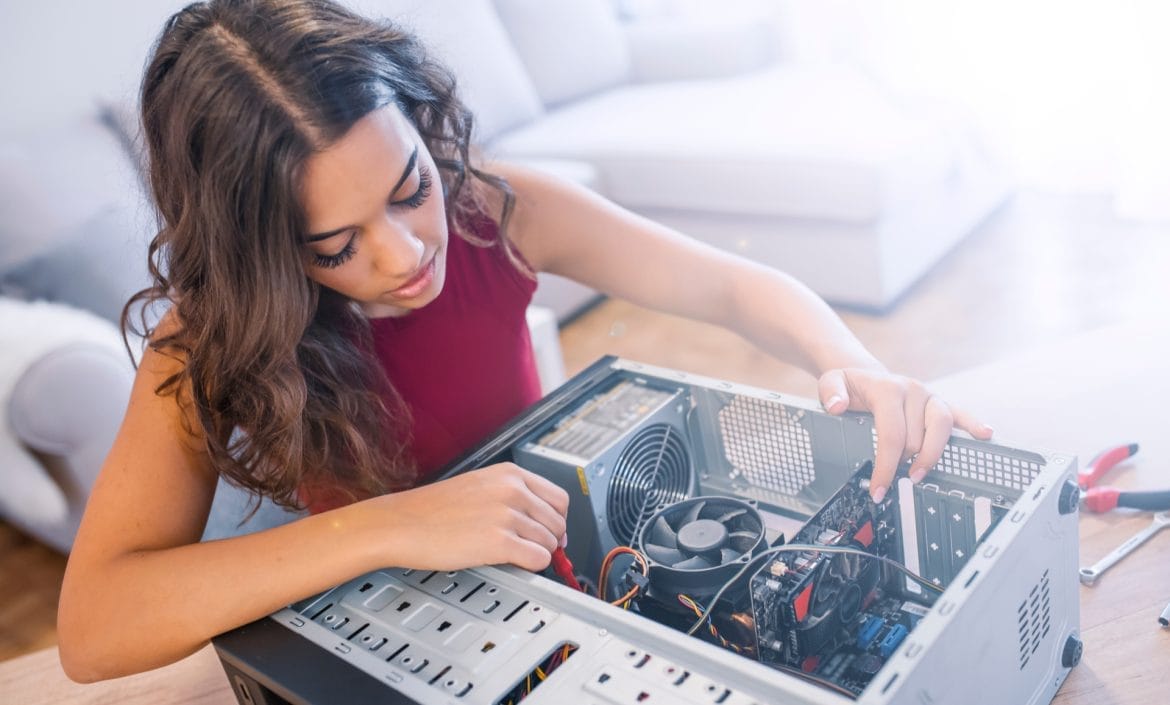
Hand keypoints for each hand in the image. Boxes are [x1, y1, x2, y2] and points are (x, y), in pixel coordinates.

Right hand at [367, 463, 568, 571]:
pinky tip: (515, 564)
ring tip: (516, 556)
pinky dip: (533, 566)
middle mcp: (513, 490)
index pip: (559, 498)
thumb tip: (541, 519)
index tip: (553, 532)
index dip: (558, 519)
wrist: (402, 524)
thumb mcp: (479, 486)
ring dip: (539, 553)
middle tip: (535, 550)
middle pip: (558, 522)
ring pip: (550, 542)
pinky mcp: (499, 542)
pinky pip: (538, 559)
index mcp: (509, 474)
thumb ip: (511, 495)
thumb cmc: (432, 509)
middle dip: (551, 540)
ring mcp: (507, 515)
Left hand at [818, 368, 992, 501]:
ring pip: (942, 427)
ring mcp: (929, 396)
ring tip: (918, 475)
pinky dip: (974, 424)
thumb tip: (837, 406)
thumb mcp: (831, 383)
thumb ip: (830, 392)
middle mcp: (912, 390)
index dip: (886, 466)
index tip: (879, 489)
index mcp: (888, 387)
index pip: (891, 434)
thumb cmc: (850, 385)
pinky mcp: (940, 402)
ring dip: (931, 455)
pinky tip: (986, 435)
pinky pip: (961, 413)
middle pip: (915, 437)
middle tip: (889, 479)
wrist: (864, 374)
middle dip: (901, 462)